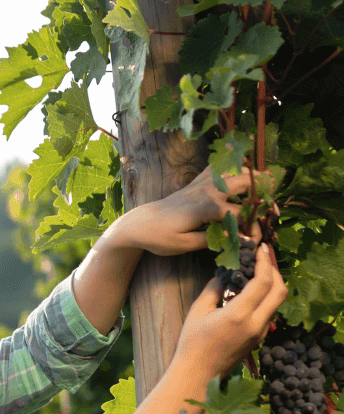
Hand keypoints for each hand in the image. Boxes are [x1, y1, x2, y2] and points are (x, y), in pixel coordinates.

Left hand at [112, 166, 268, 256]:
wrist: (139, 223)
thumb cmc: (159, 237)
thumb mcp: (185, 245)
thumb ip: (213, 240)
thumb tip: (237, 239)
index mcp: (207, 207)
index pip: (242, 215)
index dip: (253, 228)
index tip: (257, 240)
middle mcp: (207, 190)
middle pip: (246, 183)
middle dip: (264, 195)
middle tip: (272, 210)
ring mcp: (202, 183)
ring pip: (236, 171)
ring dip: (253, 178)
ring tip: (266, 192)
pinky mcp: (197, 182)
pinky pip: (220, 168)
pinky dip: (234, 168)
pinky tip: (243, 177)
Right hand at [172, 242, 287, 380]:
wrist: (199, 373)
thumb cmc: (192, 343)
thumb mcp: (198, 311)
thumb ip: (214, 289)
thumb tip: (225, 273)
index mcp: (239, 315)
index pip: (262, 282)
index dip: (265, 262)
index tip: (261, 248)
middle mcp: (256, 324)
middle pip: (279, 290)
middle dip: (275, 270)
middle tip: (265, 256)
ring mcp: (261, 332)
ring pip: (277, 302)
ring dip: (273, 283)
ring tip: (260, 271)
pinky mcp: (259, 338)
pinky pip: (270, 312)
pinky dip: (267, 297)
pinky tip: (254, 291)